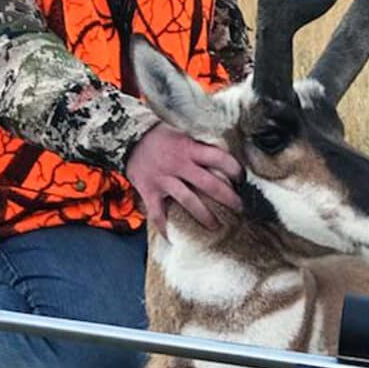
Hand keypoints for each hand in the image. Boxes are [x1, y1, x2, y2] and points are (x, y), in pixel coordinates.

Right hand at [126, 122, 242, 236]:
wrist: (126, 137)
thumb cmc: (158, 133)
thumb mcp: (181, 128)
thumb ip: (199, 139)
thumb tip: (224, 144)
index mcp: (190, 148)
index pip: (219, 158)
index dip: (234, 169)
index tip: (241, 178)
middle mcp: (179, 164)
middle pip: (209, 184)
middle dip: (228, 198)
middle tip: (240, 208)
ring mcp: (164, 179)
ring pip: (189, 201)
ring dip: (205, 216)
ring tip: (217, 227)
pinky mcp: (149, 191)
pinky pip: (157, 214)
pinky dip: (164, 228)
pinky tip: (173, 239)